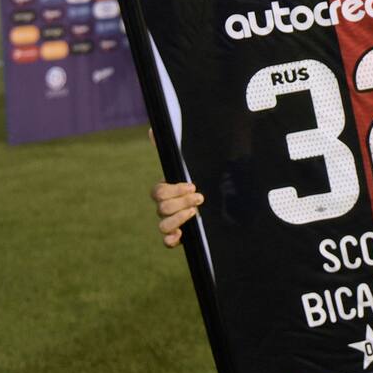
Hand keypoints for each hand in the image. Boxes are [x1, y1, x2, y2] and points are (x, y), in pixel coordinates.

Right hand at [148, 128, 202, 247]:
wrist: (220, 199)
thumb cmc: (201, 179)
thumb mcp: (191, 163)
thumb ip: (175, 147)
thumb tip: (152, 130)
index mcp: (166, 190)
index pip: (158, 192)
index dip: (174, 190)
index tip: (193, 186)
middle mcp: (165, 207)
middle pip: (162, 208)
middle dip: (181, 202)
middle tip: (200, 197)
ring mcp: (170, 222)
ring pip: (163, 225)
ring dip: (178, 219)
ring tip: (195, 213)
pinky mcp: (179, 236)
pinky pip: (167, 242)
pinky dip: (172, 239)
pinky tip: (182, 234)